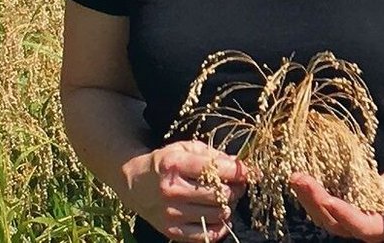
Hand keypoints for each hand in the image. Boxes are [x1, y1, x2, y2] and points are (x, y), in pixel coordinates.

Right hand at [122, 140, 246, 241]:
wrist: (134, 183)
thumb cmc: (166, 163)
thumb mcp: (186, 149)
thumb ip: (213, 155)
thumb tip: (240, 166)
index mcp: (176, 165)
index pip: (216, 170)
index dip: (239, 171)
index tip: (248, 172)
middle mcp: (172, 190)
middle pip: (220, 194)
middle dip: (235, 189)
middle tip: (237, 185)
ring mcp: (171, 213)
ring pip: (217, 214)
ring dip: (228, 206)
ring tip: (225, 199)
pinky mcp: (171, 230)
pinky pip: (206, 235)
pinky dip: (219, 227)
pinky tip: (219, 216)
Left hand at [289, 162, 383, 240]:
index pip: (363, 227)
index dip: (346, 215)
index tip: (329, 199)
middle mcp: (369, 227)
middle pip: (337, 224)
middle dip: (317, 203)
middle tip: (301, 180)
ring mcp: (357, 218)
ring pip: (327, 216)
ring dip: (309, 198)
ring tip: (295, 177)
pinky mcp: (351, 206)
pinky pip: (328, 204)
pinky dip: (314, 192)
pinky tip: (303, 177)